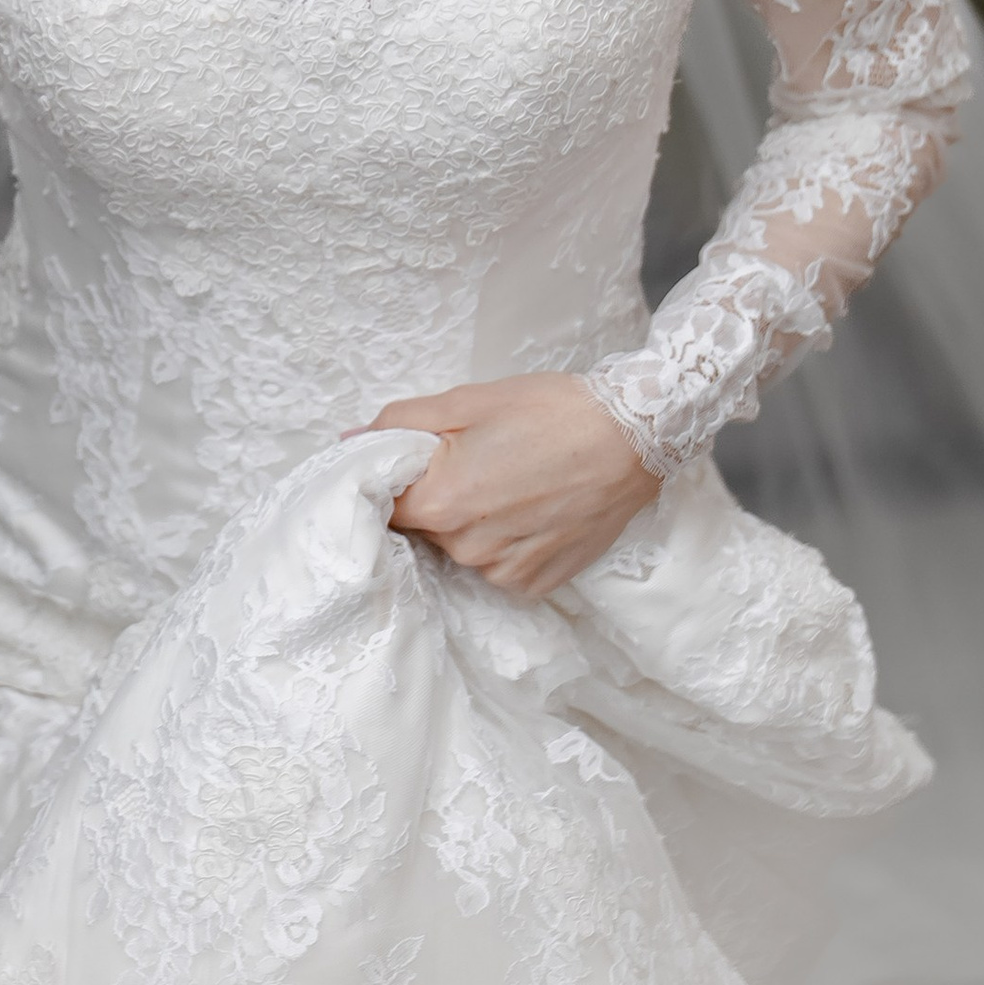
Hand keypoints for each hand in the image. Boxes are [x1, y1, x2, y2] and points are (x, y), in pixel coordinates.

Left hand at [366, 373, 659, 593]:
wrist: (631, 437)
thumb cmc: (548, 412)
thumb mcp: (465, 401)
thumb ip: (399, 423)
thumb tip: (352, 439)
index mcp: (439, 505)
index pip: (385, 508)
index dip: (393, 484)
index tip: (413, 466)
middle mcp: (466, 550)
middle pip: (425, 529)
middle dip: (437, 498)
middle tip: (474, 461)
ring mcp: (504, 572)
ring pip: (464, 549)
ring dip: (473, 523)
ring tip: (511, 482)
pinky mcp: (537, 583)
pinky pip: (502, 566)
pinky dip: (508, 542)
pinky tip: (532, 508)